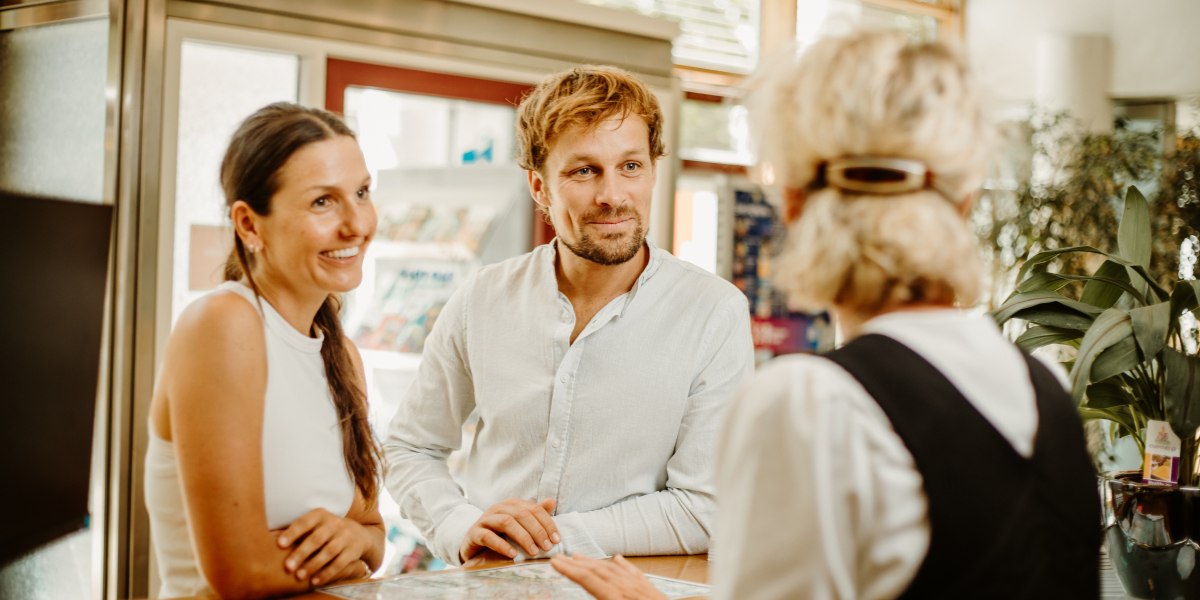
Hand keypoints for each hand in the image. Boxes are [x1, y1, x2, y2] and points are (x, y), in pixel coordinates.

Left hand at [276, 508, 370, 586]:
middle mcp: (334, 524)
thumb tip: (268, 536)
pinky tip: (315, 581)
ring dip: (313, 565)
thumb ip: (293, 531)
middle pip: (316, 539)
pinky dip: (327, 573)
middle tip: (287, 567)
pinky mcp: (353, 551)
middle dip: (301, 553)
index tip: (279, 544)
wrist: (358, 534)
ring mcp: (345, 537)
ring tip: (299, 576)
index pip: (305, 522)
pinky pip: (339, 563)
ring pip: (328, 552)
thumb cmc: (325, 530)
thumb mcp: (313, 525)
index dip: (292, 533)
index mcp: (320, 515)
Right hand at [459, 497, 559, 561]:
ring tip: (534, 551)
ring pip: (506, 522)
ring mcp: (485, 519)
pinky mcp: (474, 533)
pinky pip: (488, 536)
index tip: (557, 539)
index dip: (547, 523)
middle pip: (521, 514)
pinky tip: (512, 554)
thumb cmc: (500, 534)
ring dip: (523, 537)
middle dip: (537, 531)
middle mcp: (498, 508)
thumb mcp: (519, 524)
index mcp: (512, 504)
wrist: (473, 544)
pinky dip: (502, 545)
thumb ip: (535, 514)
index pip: (534, 509)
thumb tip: (551, 501)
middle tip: (547, 547)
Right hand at [551, 554, 666, 599]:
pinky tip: (616, 558)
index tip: (555, 563)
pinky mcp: (653, 591)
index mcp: (617, 599)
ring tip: (580, 557)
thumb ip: (603, 597)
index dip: (570, 570)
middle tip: (561, 557)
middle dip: (578, 563)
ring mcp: (642, 589)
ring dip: (595, 561)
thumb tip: (590, 590)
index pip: (589, 580)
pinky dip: (622, 565)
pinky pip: (634, 573)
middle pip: (599, 571)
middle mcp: (629, 591)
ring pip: (615, 570)